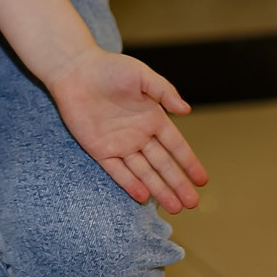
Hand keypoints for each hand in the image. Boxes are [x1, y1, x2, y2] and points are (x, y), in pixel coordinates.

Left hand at [44, 48, 207, 214]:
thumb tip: (187, 110)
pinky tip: (144, 197)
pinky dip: (131, 184)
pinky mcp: (100, 150)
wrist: (75, 70)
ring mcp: (120, 144)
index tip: (202, 180)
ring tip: (175, 208)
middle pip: (163, 164)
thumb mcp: (142, 75)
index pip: (175, 145)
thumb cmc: (109, 68)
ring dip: (159, 189)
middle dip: (178, 184)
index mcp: (152, 117)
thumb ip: (164, 92)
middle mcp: (139, 135)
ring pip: (144, 172)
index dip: (189, 162)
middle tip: (192, 203)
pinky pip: (118, 171)